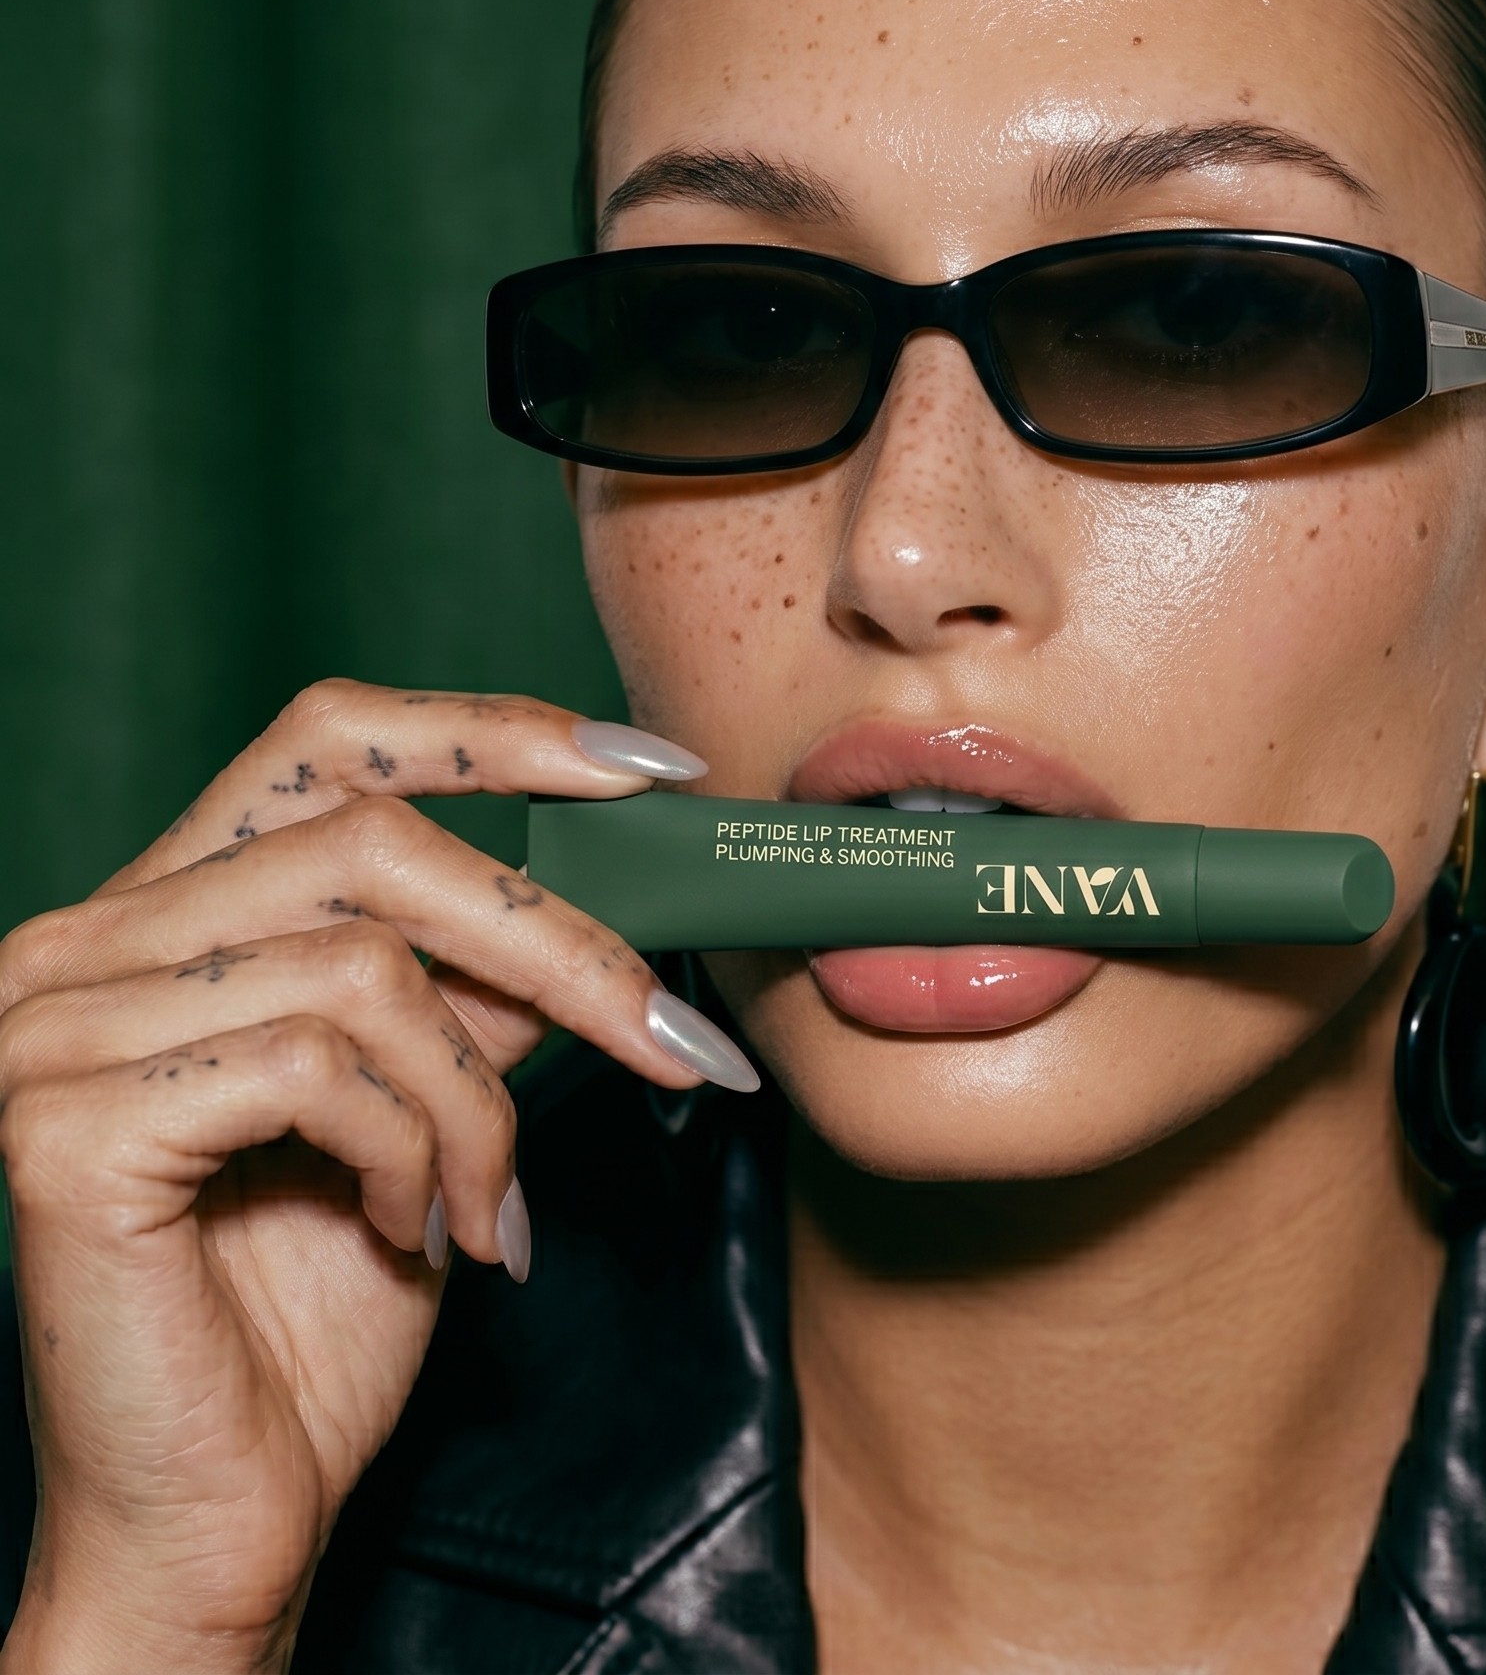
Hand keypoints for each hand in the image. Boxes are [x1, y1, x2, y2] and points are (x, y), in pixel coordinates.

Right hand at [0, 681, 744, 1673]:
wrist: (223, 1508)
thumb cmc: (323, 1303)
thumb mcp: (429, 1094)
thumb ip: (480, 979)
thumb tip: (615, 869)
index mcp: (168, 908)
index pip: (332, 738)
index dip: (499, 731)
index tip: (652, 775)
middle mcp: (86, 940)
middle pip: (373, 835)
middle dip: (557, 935)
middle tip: (671, 1040)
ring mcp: (55, 1026)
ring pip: (364, 965)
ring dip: (481, 1099)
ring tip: (490, 1203)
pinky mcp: (64, 1127)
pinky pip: (315, 1068)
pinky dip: (415, 1150)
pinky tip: (414, 1231)